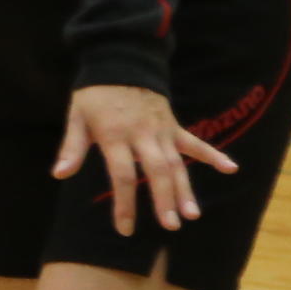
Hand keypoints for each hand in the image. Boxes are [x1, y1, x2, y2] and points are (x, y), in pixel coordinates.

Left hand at [54, 83, 236, 235]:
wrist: (120, 61)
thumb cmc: (95, 94)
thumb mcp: (77, 117)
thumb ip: (71, 148)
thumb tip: (59, 175)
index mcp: (114, 135)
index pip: (121, 174)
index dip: (124, 203)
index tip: (125, 229)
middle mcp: (141, 135)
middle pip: (156, 171)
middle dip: (164, 199)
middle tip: (171, 226)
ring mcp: (161, 130)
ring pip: (176, 163)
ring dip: (185, 189)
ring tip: (192, 214)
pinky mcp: (174, 126)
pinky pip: (195, 142)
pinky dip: (213, 155)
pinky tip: (231, 168)